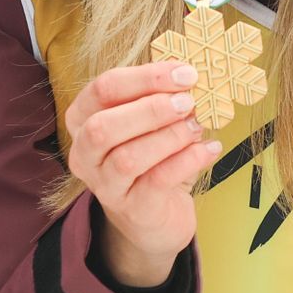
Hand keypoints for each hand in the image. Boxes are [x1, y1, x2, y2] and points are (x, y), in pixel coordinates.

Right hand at [67, 59, 218, 288]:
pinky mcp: (132, 209)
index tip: (185, 73)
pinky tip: (209, 149)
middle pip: (103, 126)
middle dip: (150, 109)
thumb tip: (190, 75)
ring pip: (127, 158)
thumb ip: (162, 98)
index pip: (103, 89)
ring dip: (169, 137)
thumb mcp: (150, 124)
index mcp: (83, 120)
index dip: (146, 77)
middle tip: (188, 101)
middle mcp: (85, 154)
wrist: (155, 219)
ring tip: (197, 126)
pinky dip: (187, 161)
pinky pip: (157, 181)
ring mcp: (105, 186)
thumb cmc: (151, 161)